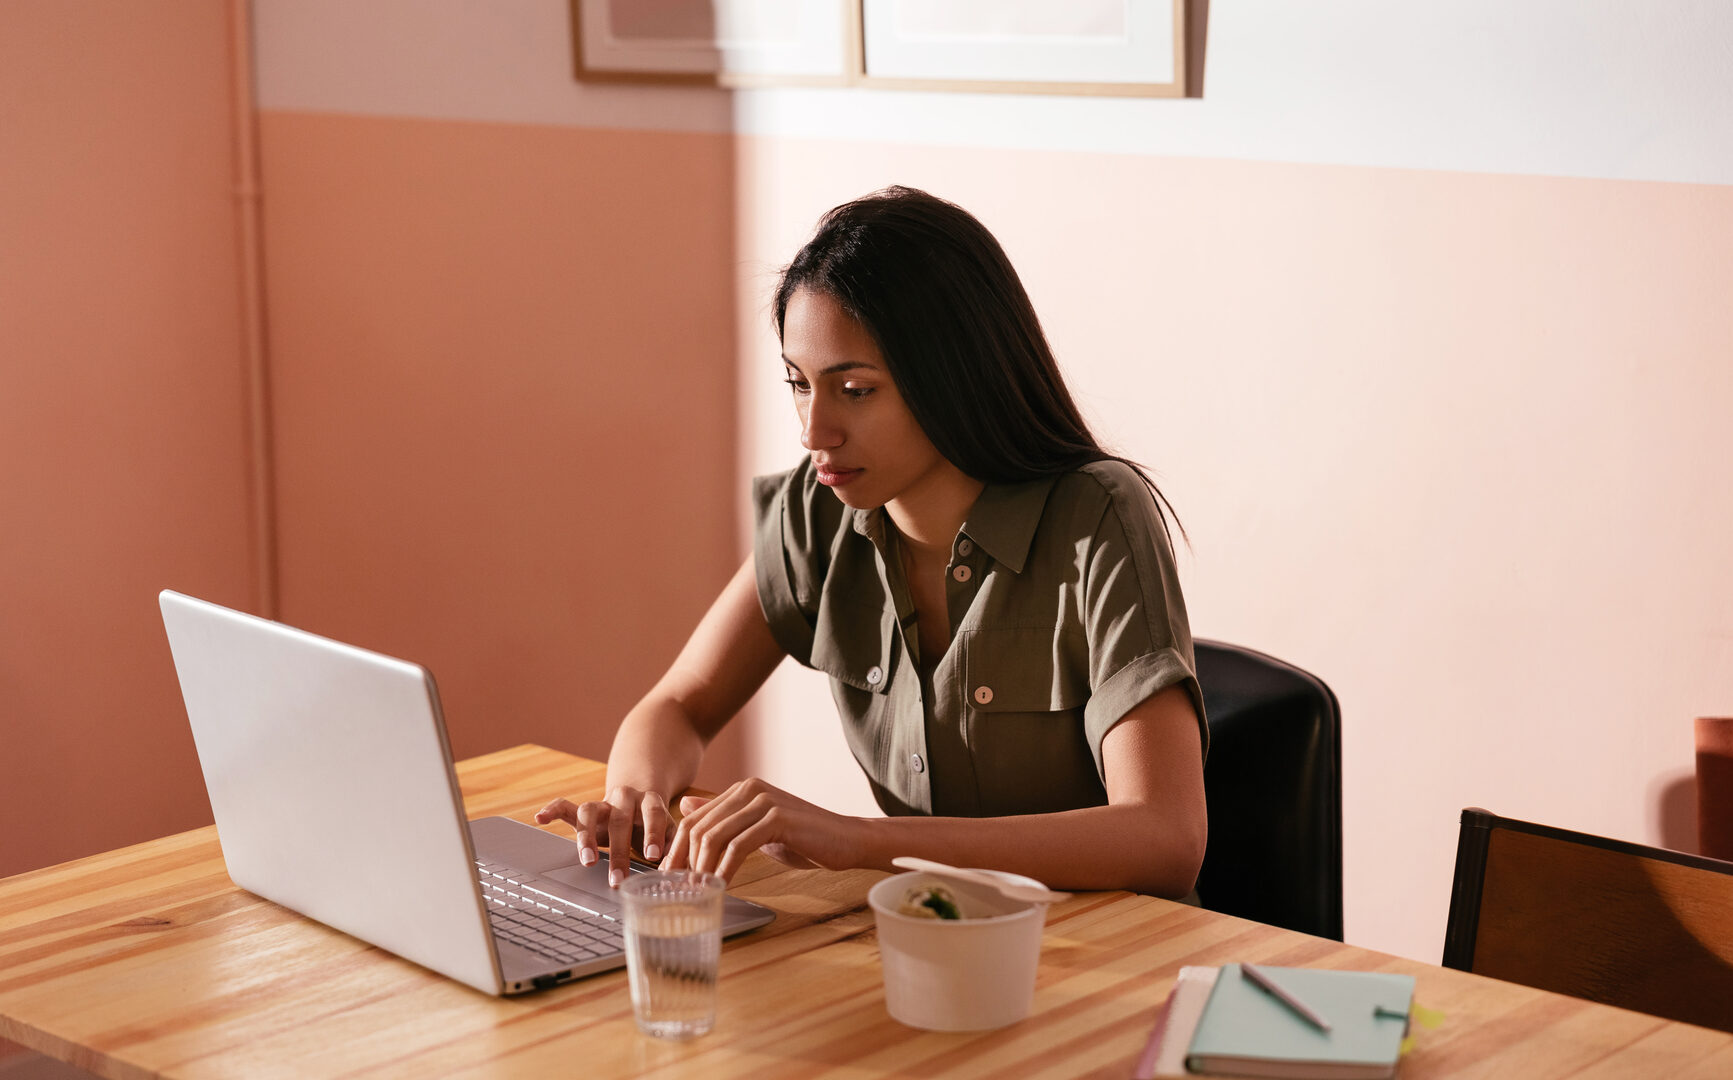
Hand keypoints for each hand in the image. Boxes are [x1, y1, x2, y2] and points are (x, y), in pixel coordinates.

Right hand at [534, 786, 670, 887]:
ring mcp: (602, 803)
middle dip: (619, 852)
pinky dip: (552, 810)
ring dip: (586, 837)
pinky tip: (540, 818)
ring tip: (587, 862)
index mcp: (650, 801)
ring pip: (589, 812)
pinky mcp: (584, 810)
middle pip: (619, 820)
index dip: (653, 834)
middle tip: (618, 879)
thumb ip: (672, 846)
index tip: (652, 857)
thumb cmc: (655, 824)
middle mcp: (625, 798)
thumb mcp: (670, 831)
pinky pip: (565, 806)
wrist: (640, 801)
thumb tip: (674, 871)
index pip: (652, 814)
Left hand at [662, 777, 861, 881]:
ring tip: (698, 892)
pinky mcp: (778, 818)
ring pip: (716, 836)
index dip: (676, 850)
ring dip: (702, 868)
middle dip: (683, 861)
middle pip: (699, 827)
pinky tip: (722, 887)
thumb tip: (686, 807)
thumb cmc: (803, 838)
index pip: (693, 819)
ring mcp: (764, 802)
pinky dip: (726, 869)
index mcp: (741, 790)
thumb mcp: (757, 827)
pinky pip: (739, 846)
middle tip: (677, 890)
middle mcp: (749, 789)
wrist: (845, 840)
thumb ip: (725, 818)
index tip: (668, 878)